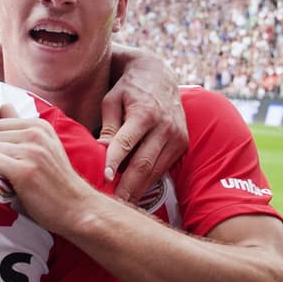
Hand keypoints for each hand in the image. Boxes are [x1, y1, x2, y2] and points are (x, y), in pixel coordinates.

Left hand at [0, 104, 95, 232]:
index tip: (10, 160)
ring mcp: (32, 151)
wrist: (78, 208)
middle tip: (6, 172)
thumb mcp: (43, 147)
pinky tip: (1, 184)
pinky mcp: (24, 171)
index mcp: (40, 126)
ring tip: (6, 179)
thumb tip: (4, 105)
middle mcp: (36, 134)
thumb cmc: (56, 181)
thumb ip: (21, 127)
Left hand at [101, 51, 187, 201]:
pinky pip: (163, 168)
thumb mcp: (112, 100)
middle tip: (110, 205)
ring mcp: (177, 137)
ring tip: (119, 205)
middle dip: (126, 187)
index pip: (126, 143)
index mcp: (144, 113)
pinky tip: (134, 194)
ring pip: (155, 171)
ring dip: (137, 190)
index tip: (103, 179)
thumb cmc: (127, 88)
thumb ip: (108, 126)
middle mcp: (165, 127)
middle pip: (143, 164)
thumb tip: (100, 150)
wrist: (159, 75)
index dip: (114, 162)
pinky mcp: (182, 144)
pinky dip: (148, 182)